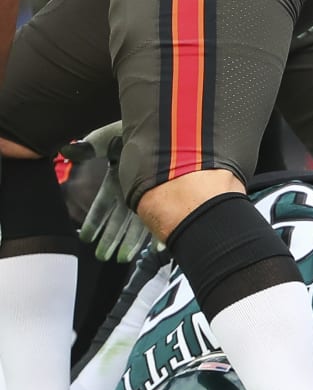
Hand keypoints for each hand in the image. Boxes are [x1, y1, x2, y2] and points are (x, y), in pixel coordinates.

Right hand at [59, 122, 150, 262]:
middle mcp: (132, 191)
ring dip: (129, 242)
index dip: (93, 223)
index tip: (85, 238)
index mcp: (116, 181)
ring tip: (121, 259)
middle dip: (110, 239)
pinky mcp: (167, 196)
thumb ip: (89, 147)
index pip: (101, 207)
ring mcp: (150, 195)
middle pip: (118, 222)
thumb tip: (67, 150)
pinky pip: (163, 218)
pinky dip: (159, 233)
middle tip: (103, 257)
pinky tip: (157, 249)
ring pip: (137, 224)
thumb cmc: (133, 132)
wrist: (164, 129)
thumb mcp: (108, 138)